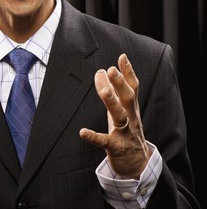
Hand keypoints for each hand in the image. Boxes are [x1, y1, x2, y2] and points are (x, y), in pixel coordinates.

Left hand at [79, 53, 151, 178]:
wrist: (137, 164)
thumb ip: (115, 92)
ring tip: (103, 91)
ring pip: (120, 116)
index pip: (132, 87)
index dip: (128, 72)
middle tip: (110, 69)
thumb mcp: (123, 110)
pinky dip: (94, 136)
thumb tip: (104, 70)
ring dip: (112, 103)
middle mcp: (131, 118)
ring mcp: (124, 133)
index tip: (122, 56)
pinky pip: (104, 141)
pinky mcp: (116, 147)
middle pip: (128, 98)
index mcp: (131, 108)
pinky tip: (82, 132)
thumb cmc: (127, 132)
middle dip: (120, 83)